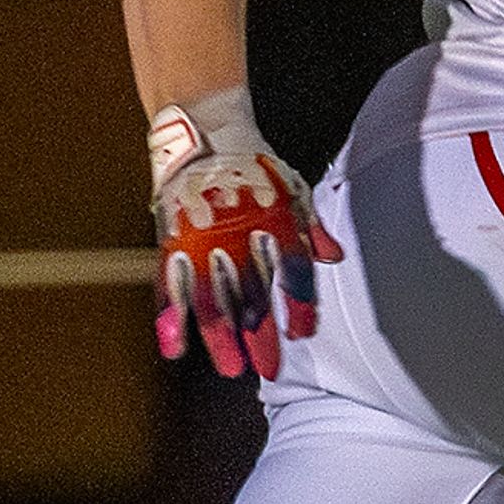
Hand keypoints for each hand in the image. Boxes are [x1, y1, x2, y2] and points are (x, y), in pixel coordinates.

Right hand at [150, 96, 339, 380]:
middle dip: (261, 335)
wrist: (208, 135)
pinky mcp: (174, 243)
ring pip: (213, 300)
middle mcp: (241, 238)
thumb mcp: (293, 189)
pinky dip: (172, 319)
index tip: (302, 333)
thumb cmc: (254, 166)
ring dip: (222, 338)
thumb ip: (311, 228)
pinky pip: (170, 287)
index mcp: (276, 223)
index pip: (294, 272)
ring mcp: (204, 242)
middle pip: (254, 296)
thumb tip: (332, 257)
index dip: (300, 306)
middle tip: (269, 368)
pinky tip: (174, 347)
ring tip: (230, 367)